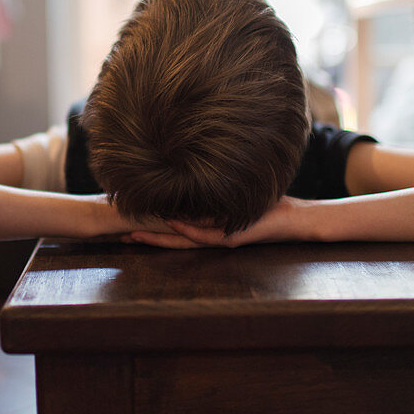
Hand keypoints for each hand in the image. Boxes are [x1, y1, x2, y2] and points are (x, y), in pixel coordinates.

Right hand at [124, 197, 302, 248]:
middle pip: (171, 239)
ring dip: (159, 237)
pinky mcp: (231, 237)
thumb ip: (214, 191)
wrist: (292, 219)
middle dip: (146, 237)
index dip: (150, 227)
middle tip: (120, 236)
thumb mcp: (234, 194)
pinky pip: (205, 234)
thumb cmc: (266, 205)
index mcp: (208, 227)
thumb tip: (193, 172)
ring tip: (134, 234)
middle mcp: (210, 236)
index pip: (173, 229)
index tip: (128, 222)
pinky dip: (188, 229)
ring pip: (183, 240)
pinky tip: (171, 222)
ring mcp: (219, 238)